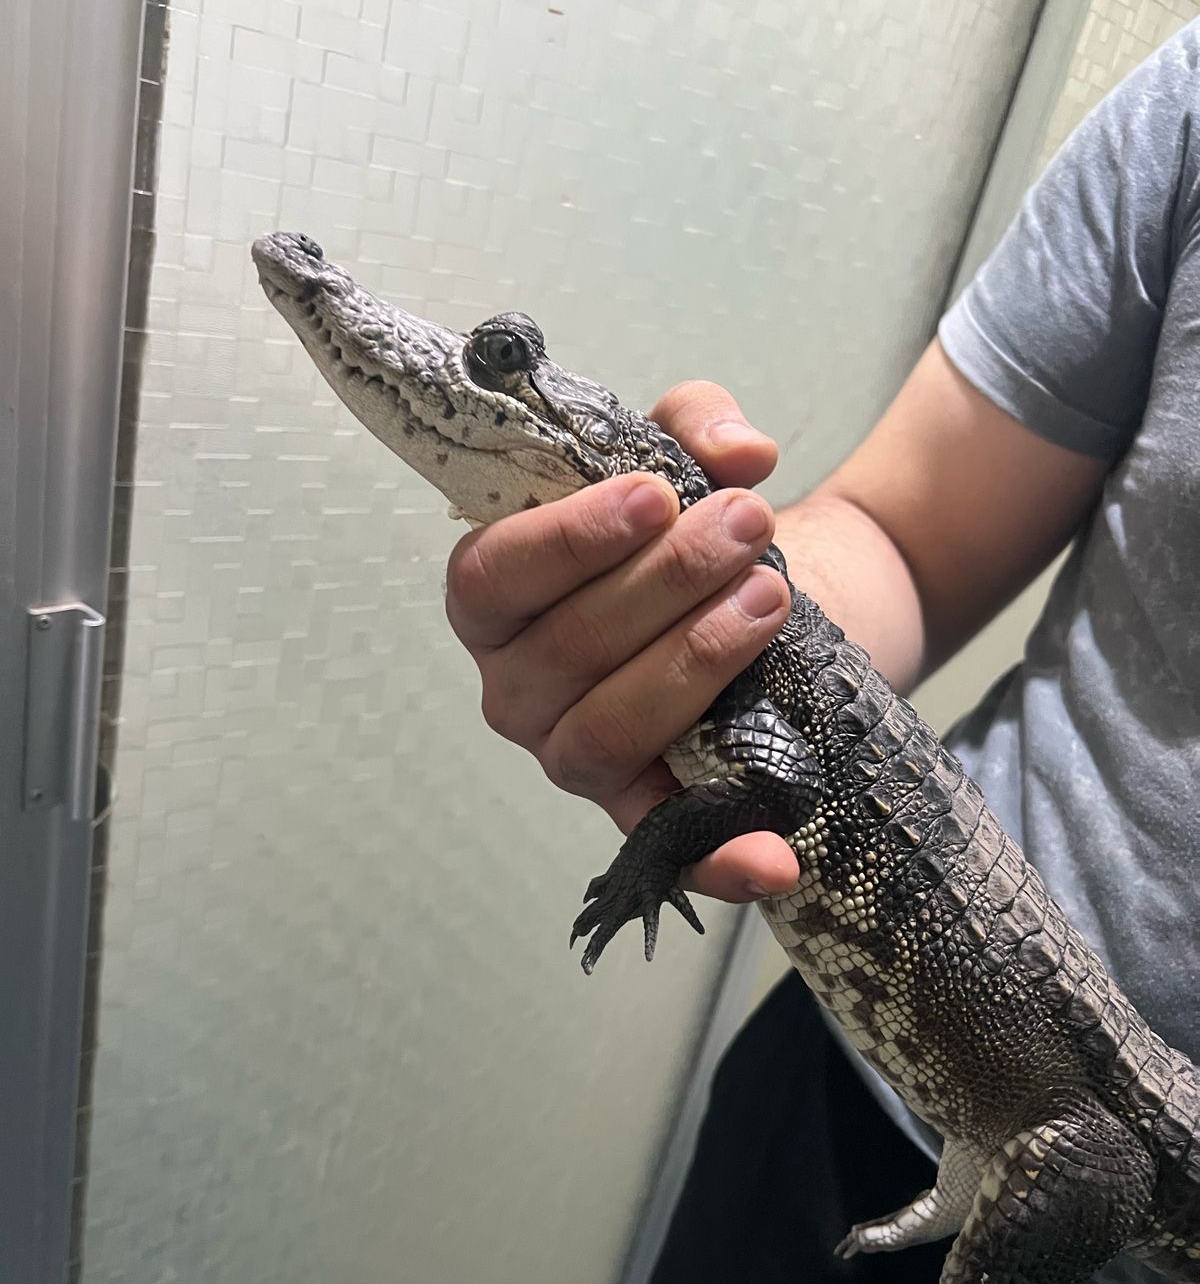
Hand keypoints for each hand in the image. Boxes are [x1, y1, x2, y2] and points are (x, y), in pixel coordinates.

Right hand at [444, 381, 799, 901]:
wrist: (758, 592)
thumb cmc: (687, 525)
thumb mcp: (683, 451)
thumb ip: (697, 424)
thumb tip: (742, 453)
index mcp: (495, 598)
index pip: (492, 577)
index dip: (567, 540)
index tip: (656, 496)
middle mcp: (517, 686)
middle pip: (566, 651)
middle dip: (664, 584)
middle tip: (746, 527)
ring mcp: (572, 755)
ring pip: (609, 731)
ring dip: (692, 663)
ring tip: (768, 599)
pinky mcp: (641, 809)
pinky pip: (664, 845)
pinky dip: (718, 859)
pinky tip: (775, 859)